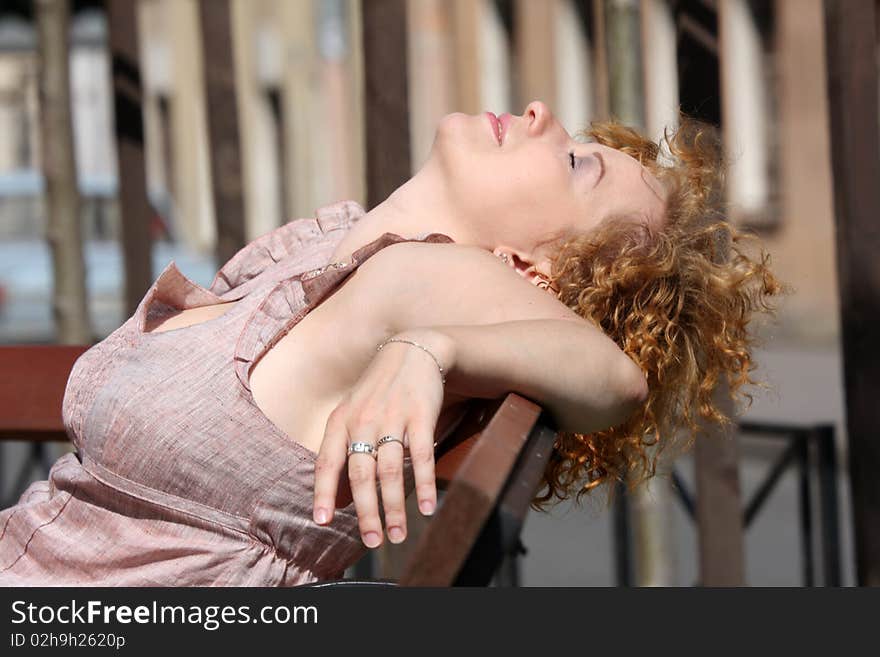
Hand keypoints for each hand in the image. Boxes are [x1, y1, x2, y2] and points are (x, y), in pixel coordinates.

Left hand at [312, 329, 452, 548]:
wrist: (413, 350)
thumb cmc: (379, 389)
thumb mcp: (352, 412)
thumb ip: (342, 450)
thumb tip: (336, 498)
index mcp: (341, 421)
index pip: (327, 461)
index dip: (324, 492)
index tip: (322, 521)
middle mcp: (363, 420)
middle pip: (361, 473)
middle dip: (366, 512)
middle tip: (372, 541)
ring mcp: (392, 417)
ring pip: (391, 470)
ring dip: (395, 506)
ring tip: (398, 534)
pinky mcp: (421, 416)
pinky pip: (421, 456)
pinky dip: (424, 484)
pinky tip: (427, 508)